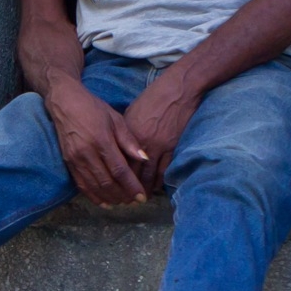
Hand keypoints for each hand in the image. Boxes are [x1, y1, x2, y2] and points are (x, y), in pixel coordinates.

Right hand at [43, 82, 149, 206]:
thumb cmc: (93, 108)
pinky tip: (104, 202)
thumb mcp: (116, 119)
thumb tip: (145, 159)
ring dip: (109, 198)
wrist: (65, 102)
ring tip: (122, 203)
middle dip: (122, 195)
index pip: (119, 170)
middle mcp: (87, 153)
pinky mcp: (68, 163)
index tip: (142, 196)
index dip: (131, 186)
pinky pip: (81, 185)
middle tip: (134, 202)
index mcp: (101, 140)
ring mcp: (75, 159)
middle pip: (107, 182)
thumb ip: (129, 141)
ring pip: (94, 187)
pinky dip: (93, 197)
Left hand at [123, 71, 201, 193]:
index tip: (113, 187)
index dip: (115, 177)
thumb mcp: (132, 113)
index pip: (119, 161)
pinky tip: (156, 188)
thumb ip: (125, 133)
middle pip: (132, 172)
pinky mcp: (172, 147)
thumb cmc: (153, 98)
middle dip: (128, 188)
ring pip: (148, 175)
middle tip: (125, 200)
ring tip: (140, 198)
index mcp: (128, 133)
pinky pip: (164, 170)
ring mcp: (157, 146)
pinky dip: (159, 181)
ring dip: (144, 189)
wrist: (177, 90)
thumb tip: (118, 147)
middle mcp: (140, 143)